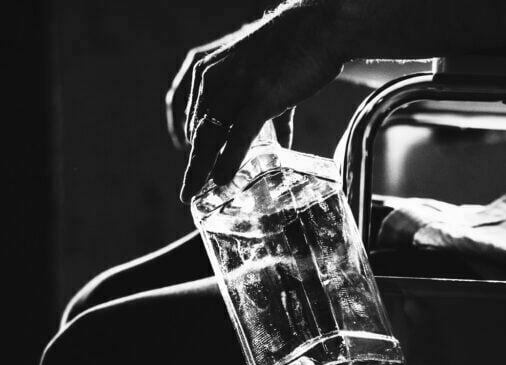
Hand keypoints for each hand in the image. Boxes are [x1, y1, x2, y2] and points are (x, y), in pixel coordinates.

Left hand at [178, 0, 345, 201]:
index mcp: (207, 69)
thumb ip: (267, 112)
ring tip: (197, 194)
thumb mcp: (263, 75)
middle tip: (188, 191)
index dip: (188, 141)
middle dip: (192, 165)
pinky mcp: (257, 97)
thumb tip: (279, 145)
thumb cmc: (295, 51)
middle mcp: (213, 78)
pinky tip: (222, 180)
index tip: (190, 163)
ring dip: (200, 171)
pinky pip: (236, 137)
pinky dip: (227, 161)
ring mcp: (234, 87)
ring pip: (209, 138)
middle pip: (197, 131)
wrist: (317, 28)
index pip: (189, 113)